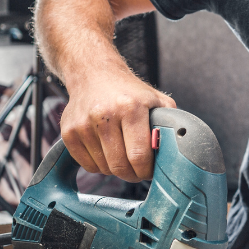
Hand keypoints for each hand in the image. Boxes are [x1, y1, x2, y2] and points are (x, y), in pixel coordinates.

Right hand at [57, 63, 175, 182]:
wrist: (93, 73)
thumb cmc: (128, 91)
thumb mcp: (155, 99)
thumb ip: (169, 122)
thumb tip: (180, 148)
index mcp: (130, 108)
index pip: (139, 155)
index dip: (146, 171)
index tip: (150, 171)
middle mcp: (105, 115)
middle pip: (120, 166)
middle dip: (133, 174)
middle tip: (138, 170)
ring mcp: (83, 124)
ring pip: (103, 168)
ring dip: (115, 169)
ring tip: (122, 155)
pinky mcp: (68, 132)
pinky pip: (87, 165)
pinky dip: (98, 165)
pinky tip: (106, 151)